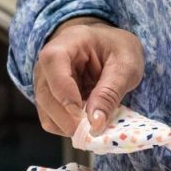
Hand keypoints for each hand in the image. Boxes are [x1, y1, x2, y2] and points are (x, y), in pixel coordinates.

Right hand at [33, 17, 143, 136]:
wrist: (112, 48)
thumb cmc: (118, 50)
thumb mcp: (125, 66)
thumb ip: (110, 93)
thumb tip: (95, 124)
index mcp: (69, 42)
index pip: (53, 61)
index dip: (64, 90)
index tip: (80, 112)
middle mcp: (48, 61)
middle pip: (45, 93)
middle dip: (67, 117)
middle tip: (92, 128)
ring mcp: (45, 80)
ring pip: (45, 110)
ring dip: (67, 125)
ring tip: (93, 123)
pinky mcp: (48, 97)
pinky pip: (50, 119)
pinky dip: (66, 127)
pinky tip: (85, 121)